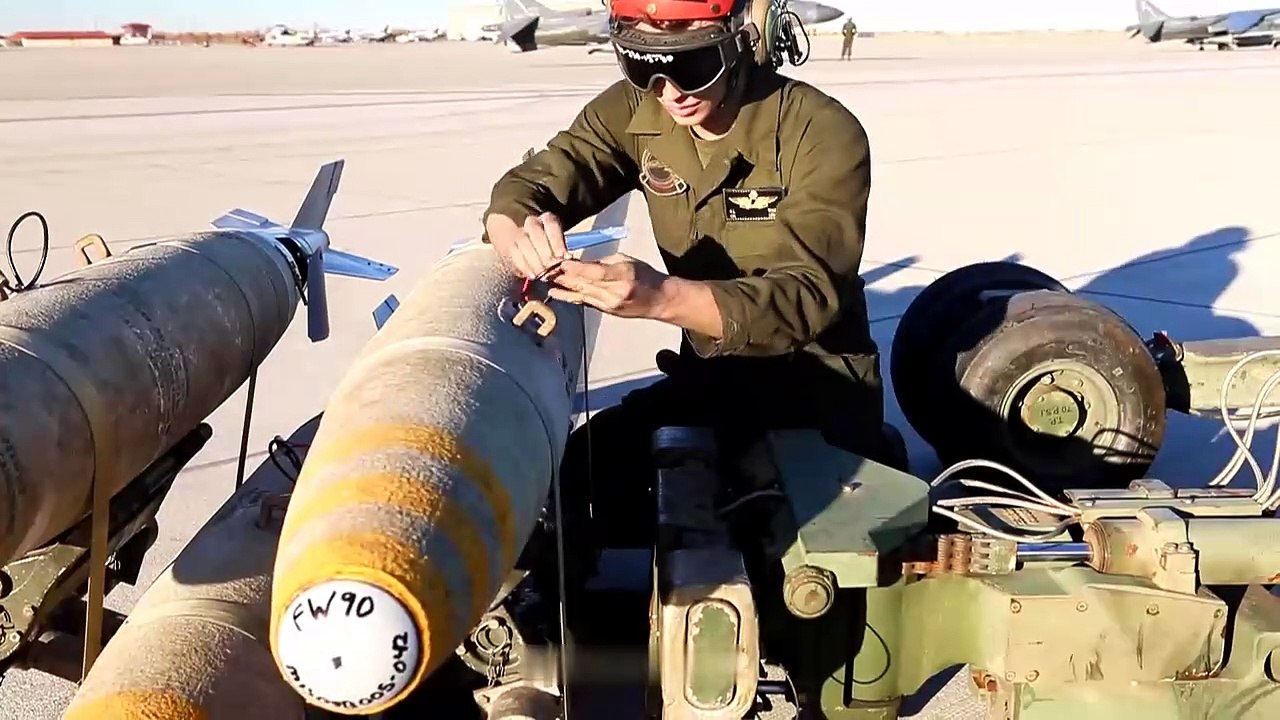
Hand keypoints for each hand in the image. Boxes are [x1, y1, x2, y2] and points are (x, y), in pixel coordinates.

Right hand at [485, 212, 568, 278]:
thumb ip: (560, 253)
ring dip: (533, 259)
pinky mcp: (507, 243)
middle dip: (544, 251)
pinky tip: (531, 275)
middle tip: (551, 268)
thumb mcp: (556, 249)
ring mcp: (517, 231)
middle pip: (536, 231)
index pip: (551, 224)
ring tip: (541, 274)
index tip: (562, 256)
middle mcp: (531, 223)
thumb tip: (569, 262)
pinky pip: (513, 251)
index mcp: (547, 220)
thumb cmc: (546, 252)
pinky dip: (523, 265)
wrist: (519, 246)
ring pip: (523, 240)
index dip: (557, 241)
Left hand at [546, 254, 669, 318]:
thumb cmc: (645, 275)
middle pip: (584, 284)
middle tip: (545, 268)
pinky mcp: (606, 311)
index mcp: (623, 275)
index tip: (560, 262)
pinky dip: (569, 296)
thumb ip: (602, 262)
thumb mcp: (626, 260)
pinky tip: (556, 292)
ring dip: (563, 286)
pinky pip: (585, 302)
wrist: (660, 300)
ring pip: (581, 294)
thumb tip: (578, 262)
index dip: (576, 268)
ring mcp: (609, 304)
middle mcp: (615, 292)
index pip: (595, 272)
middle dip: (563, 276)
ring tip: (546, 279)